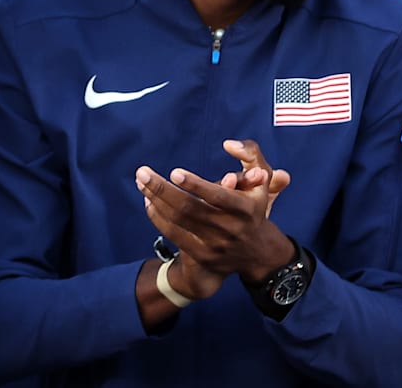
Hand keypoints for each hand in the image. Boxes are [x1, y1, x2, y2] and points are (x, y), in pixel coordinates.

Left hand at [138, 138, 296, 283]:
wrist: (256, 253)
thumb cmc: (251, 208)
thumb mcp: (259, 185)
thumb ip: (250, 159)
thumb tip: (229, 144)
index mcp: (246, 210)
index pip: (218, 196)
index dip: (196, 185)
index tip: (174, 172)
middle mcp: (231, 229)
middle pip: (189, 209)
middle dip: (162, 189)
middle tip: (142, 172)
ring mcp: (215, 246)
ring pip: (177, 221)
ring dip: (155, 200)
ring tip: (141, 182)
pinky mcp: (202, 257)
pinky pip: (173, 235)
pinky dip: (157, 217)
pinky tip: (149, 202)